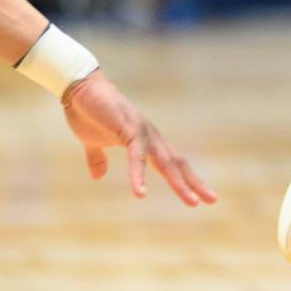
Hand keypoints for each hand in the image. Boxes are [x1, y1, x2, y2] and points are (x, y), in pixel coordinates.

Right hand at [63, 70, 216, 205]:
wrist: (80, 90)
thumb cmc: (90, 113)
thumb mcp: (93, 143)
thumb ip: (98, 159)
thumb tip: (98, 176)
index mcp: (147, 142)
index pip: (173, 164)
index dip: (188, 180)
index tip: (202, 197)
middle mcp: (150, 137)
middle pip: (177, 163)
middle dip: (193, 183)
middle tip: (211, 200)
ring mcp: (142, 132)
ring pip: (165, 161)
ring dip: (178, 181)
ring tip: (190, 199)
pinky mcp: (128, 128)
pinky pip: (137, 155)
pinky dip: (139, 174)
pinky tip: (140, 192)